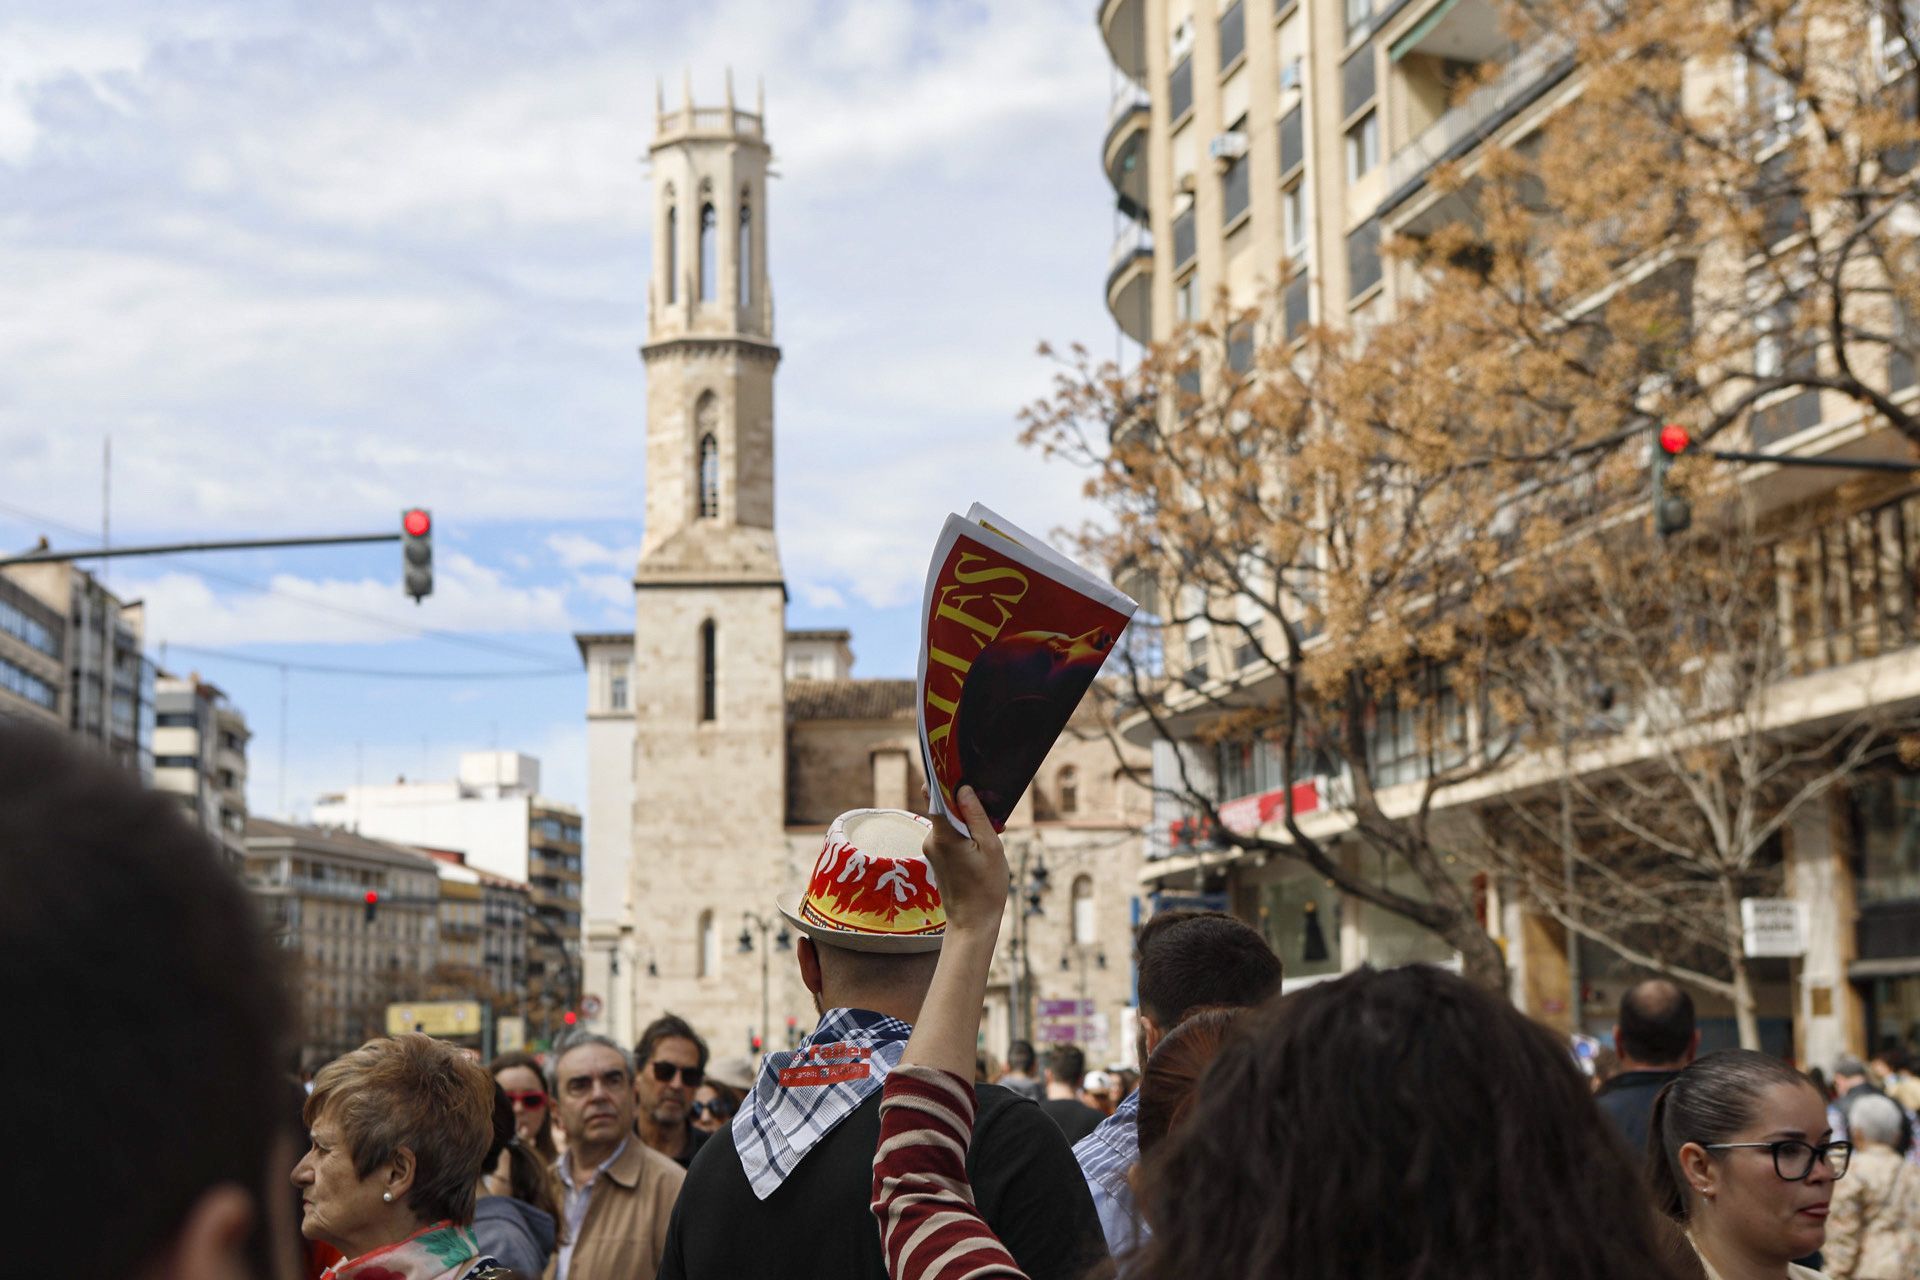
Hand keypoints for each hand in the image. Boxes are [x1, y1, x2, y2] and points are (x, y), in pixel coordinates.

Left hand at [922, 785, 1008, 933]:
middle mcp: (932, 839)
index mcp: (944, 835)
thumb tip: (964, 790)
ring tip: (990, 831)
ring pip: (948, 821)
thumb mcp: (991, 848)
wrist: (972, 923)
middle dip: (964, 802)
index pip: (935, 796)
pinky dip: (963, 832)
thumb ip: (976, 817)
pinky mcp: (936, 856)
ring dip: (967, 820)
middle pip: (943, 806)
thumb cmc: (986, 888)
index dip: (942, 778)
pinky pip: (948, 834)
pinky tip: (981, 843)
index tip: (952, 764)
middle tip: (988, 804)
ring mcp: (932, 849)